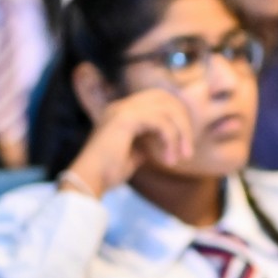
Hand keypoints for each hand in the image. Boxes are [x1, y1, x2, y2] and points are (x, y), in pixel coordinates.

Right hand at [63, 89, 194, 197]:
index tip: (183, 145)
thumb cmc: (107, 173)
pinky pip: (160, 122)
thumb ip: (146, 144)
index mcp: (121, 111)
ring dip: (181, 133)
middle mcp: (121, 105)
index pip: (158, 100)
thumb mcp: (133, 155)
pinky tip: (169, 159)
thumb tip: (162, 143)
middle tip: (187, 151)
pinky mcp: (126, 118)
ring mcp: (122, 109)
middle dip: (183, 122)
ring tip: (183, 157)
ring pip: (167, 108)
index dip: (176, 118)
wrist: (89, 180)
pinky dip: (170, 140)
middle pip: (165, 97)